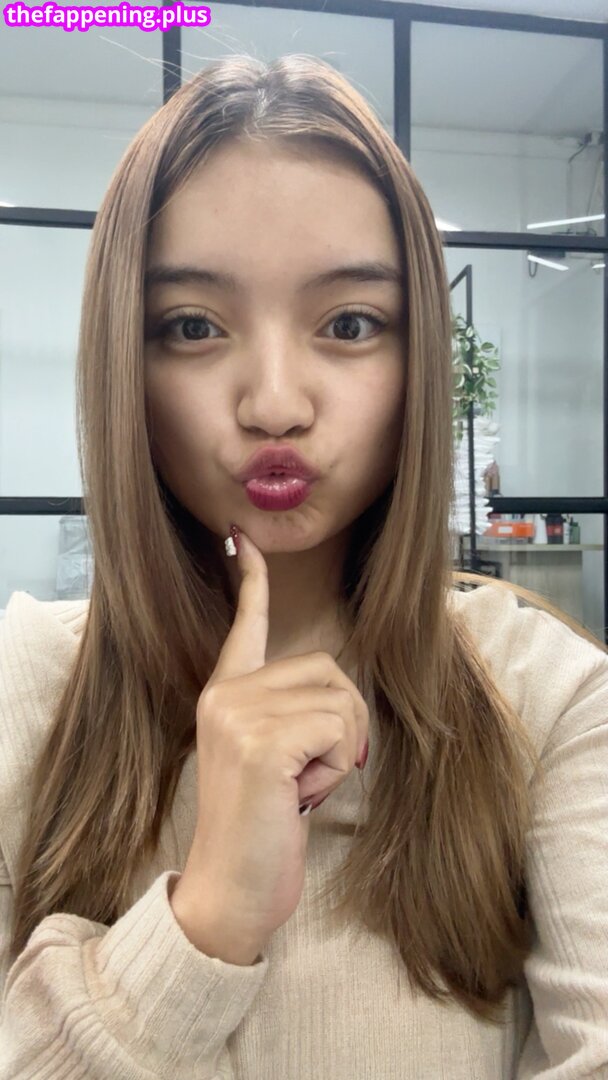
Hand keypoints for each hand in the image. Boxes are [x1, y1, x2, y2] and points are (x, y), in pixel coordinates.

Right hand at [171, 525, 368, 960]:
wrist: (229, 893)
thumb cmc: (259, 831)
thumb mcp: (270, 762)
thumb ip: (288, 717)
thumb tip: (337, 694)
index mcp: (225, 696)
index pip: (244, 627)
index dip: (253, 584)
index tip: (244, 542)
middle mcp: (225, 695)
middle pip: (330, 669)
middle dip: (344, 723)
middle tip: (311, 772)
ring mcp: (238, 715)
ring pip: (341, 698)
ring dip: (343, 748)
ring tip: (303, 784)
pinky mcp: (261, 743)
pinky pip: (339, 728)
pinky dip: (338, 765)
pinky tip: (303, 794)